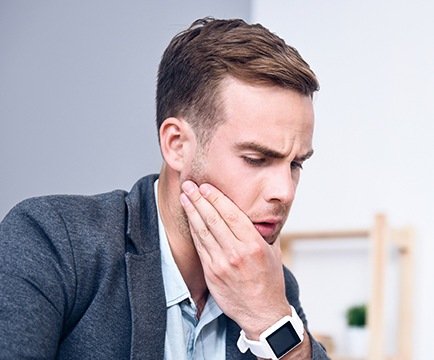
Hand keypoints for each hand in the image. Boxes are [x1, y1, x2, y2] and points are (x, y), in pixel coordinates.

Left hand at [180, 180, 291, 338]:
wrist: (263, 313)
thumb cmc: (269, 282)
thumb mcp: (274, 252)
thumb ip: (264, 232)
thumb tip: (259, 214)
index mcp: (254, 245)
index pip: (231, 214)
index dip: (216, 198)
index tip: (206, 186)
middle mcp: (236, 252)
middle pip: (213, 219)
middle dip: (199, 199)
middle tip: (189, 185)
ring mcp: (221, 264)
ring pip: (203, 231)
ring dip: (192, 212)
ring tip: (184, 197)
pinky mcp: (211, 273)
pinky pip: (200, 247)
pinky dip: (194, 230)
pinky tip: (190, 219)